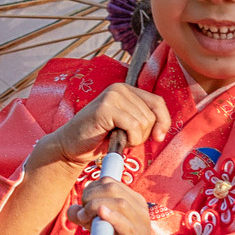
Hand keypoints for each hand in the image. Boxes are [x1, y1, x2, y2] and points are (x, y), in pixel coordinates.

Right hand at [28, 81, 169, 173]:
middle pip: (151, 115)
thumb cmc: (99, 138)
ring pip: (144, 121)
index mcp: (127, 90)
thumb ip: (142, 119)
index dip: (163, 121)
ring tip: (117, 137)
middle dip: (143, 134)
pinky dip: (129, 138)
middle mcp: (120, 88)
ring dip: (134, 138)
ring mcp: (112, 96)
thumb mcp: (126, 126)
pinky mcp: (106, 107)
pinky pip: (133, 126)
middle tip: (124, 138)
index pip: (157, 102)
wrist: (71, 146)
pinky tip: (114, 139)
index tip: (158, 137)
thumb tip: (163, 128)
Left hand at [70, 179, 156, 234]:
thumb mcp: (100, 226)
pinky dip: (113, 218)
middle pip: (113, 189)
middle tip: (83, 213)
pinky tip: (102, 214)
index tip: (83, 204)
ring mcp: (140, 225)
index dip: (91, 189)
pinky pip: (126, 226)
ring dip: (96, 207)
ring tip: (85, 219)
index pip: (109, 182)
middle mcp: (139, 209)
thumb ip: (86, 216)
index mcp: (133, 200)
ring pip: (120, 204)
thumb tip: (72, 209)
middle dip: (91, 196)